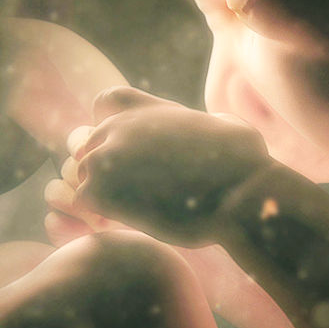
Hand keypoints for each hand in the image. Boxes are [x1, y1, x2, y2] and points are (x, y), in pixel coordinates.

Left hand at [55, 86, 270, 245]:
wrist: (240, 192)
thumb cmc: (247, 164)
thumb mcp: (230, 125)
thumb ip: (210, 122)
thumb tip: (217, 125)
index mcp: (149, 109)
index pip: (105, 102)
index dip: (110, 126)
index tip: (127, 149)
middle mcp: (121, 126)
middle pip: (86, 143)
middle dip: (104, 168)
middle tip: (131, 194)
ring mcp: (107, 156)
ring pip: (81, 175)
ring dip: (102, 194)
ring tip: (131, 213)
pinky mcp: (102, 190)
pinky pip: (82, 203)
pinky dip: (100, 216)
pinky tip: (128, 225)